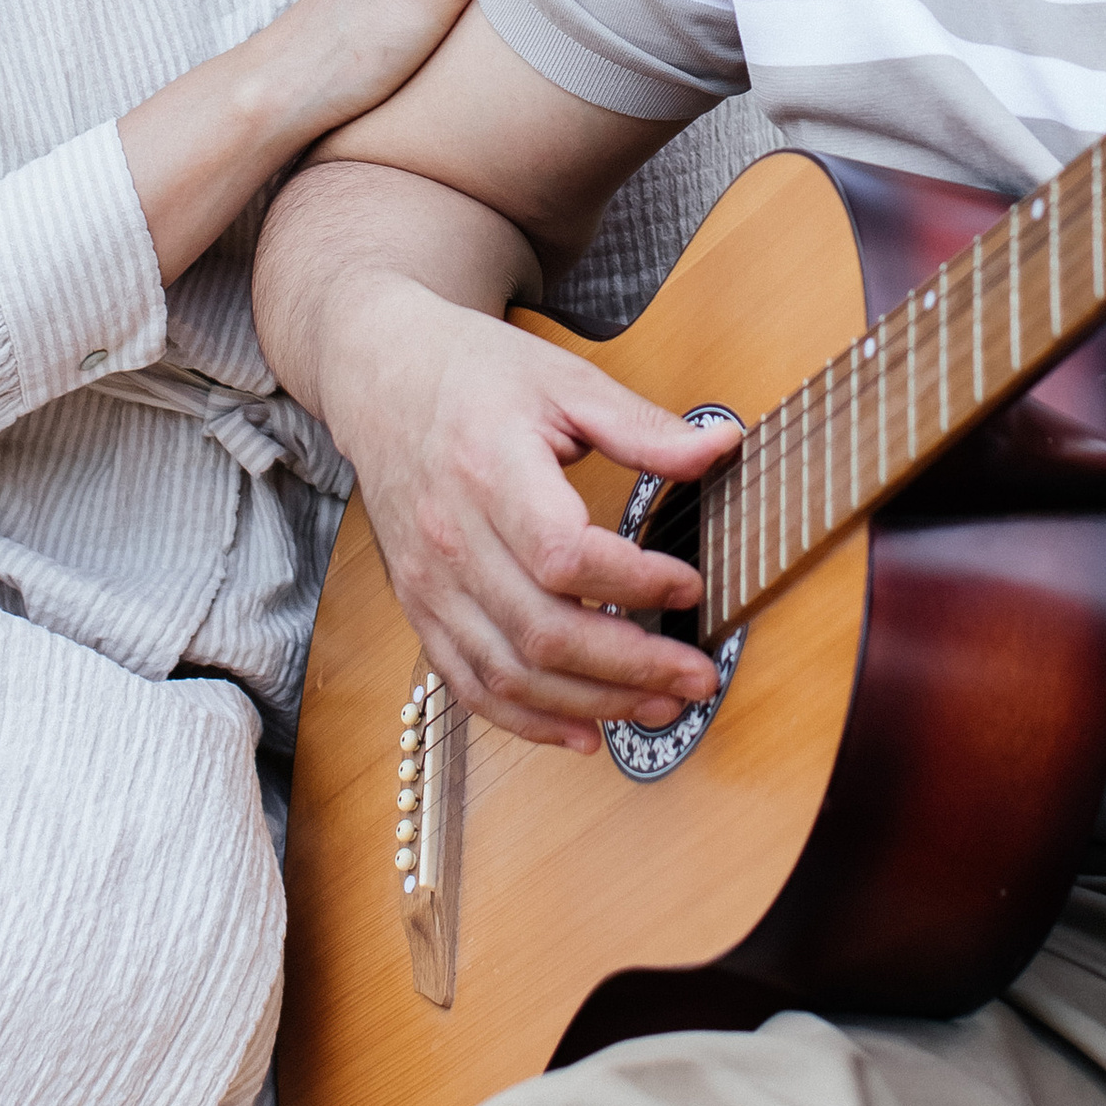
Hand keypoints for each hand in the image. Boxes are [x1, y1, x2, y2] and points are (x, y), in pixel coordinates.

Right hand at [323, 280, 738, 750]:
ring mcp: (428, 580)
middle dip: (630, 666)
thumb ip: (641, 425)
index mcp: (489, 469)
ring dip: (590, 704)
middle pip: (542, 629)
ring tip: (657, 706)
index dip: (635, 581)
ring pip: (509, 672)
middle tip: (695, 675)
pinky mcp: (419, 606)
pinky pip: (469, 684)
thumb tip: (722, 447)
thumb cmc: (475, 374)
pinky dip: (528, 721)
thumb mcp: (564, 379)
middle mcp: (450, 536)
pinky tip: (583, 732)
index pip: (563, 554)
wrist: (383, 377)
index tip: (691, 584)